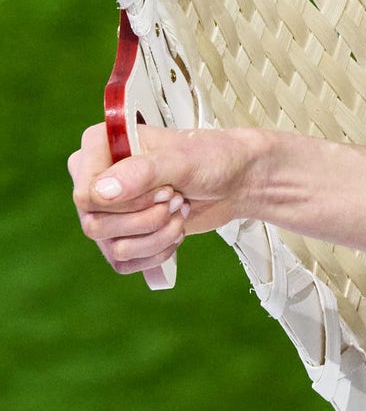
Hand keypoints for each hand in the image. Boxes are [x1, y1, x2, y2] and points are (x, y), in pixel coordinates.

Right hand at [69, 122, 262, 277]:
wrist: (235, 181)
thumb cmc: (210, 159)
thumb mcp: (181, 160)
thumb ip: (141, 173)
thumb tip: (99, 193)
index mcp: (100, 148)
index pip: (85, 194)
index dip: (128, 202)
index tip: (164, 189)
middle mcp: (96, 179)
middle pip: (95, 225)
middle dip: (148, 219)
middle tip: (176, 198)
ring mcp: (107, 210)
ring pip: (113, 248)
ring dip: (157, 235)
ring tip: (180, 210)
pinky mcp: (122, 234)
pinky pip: (124, 262)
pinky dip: (157, 252)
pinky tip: (175, 231)